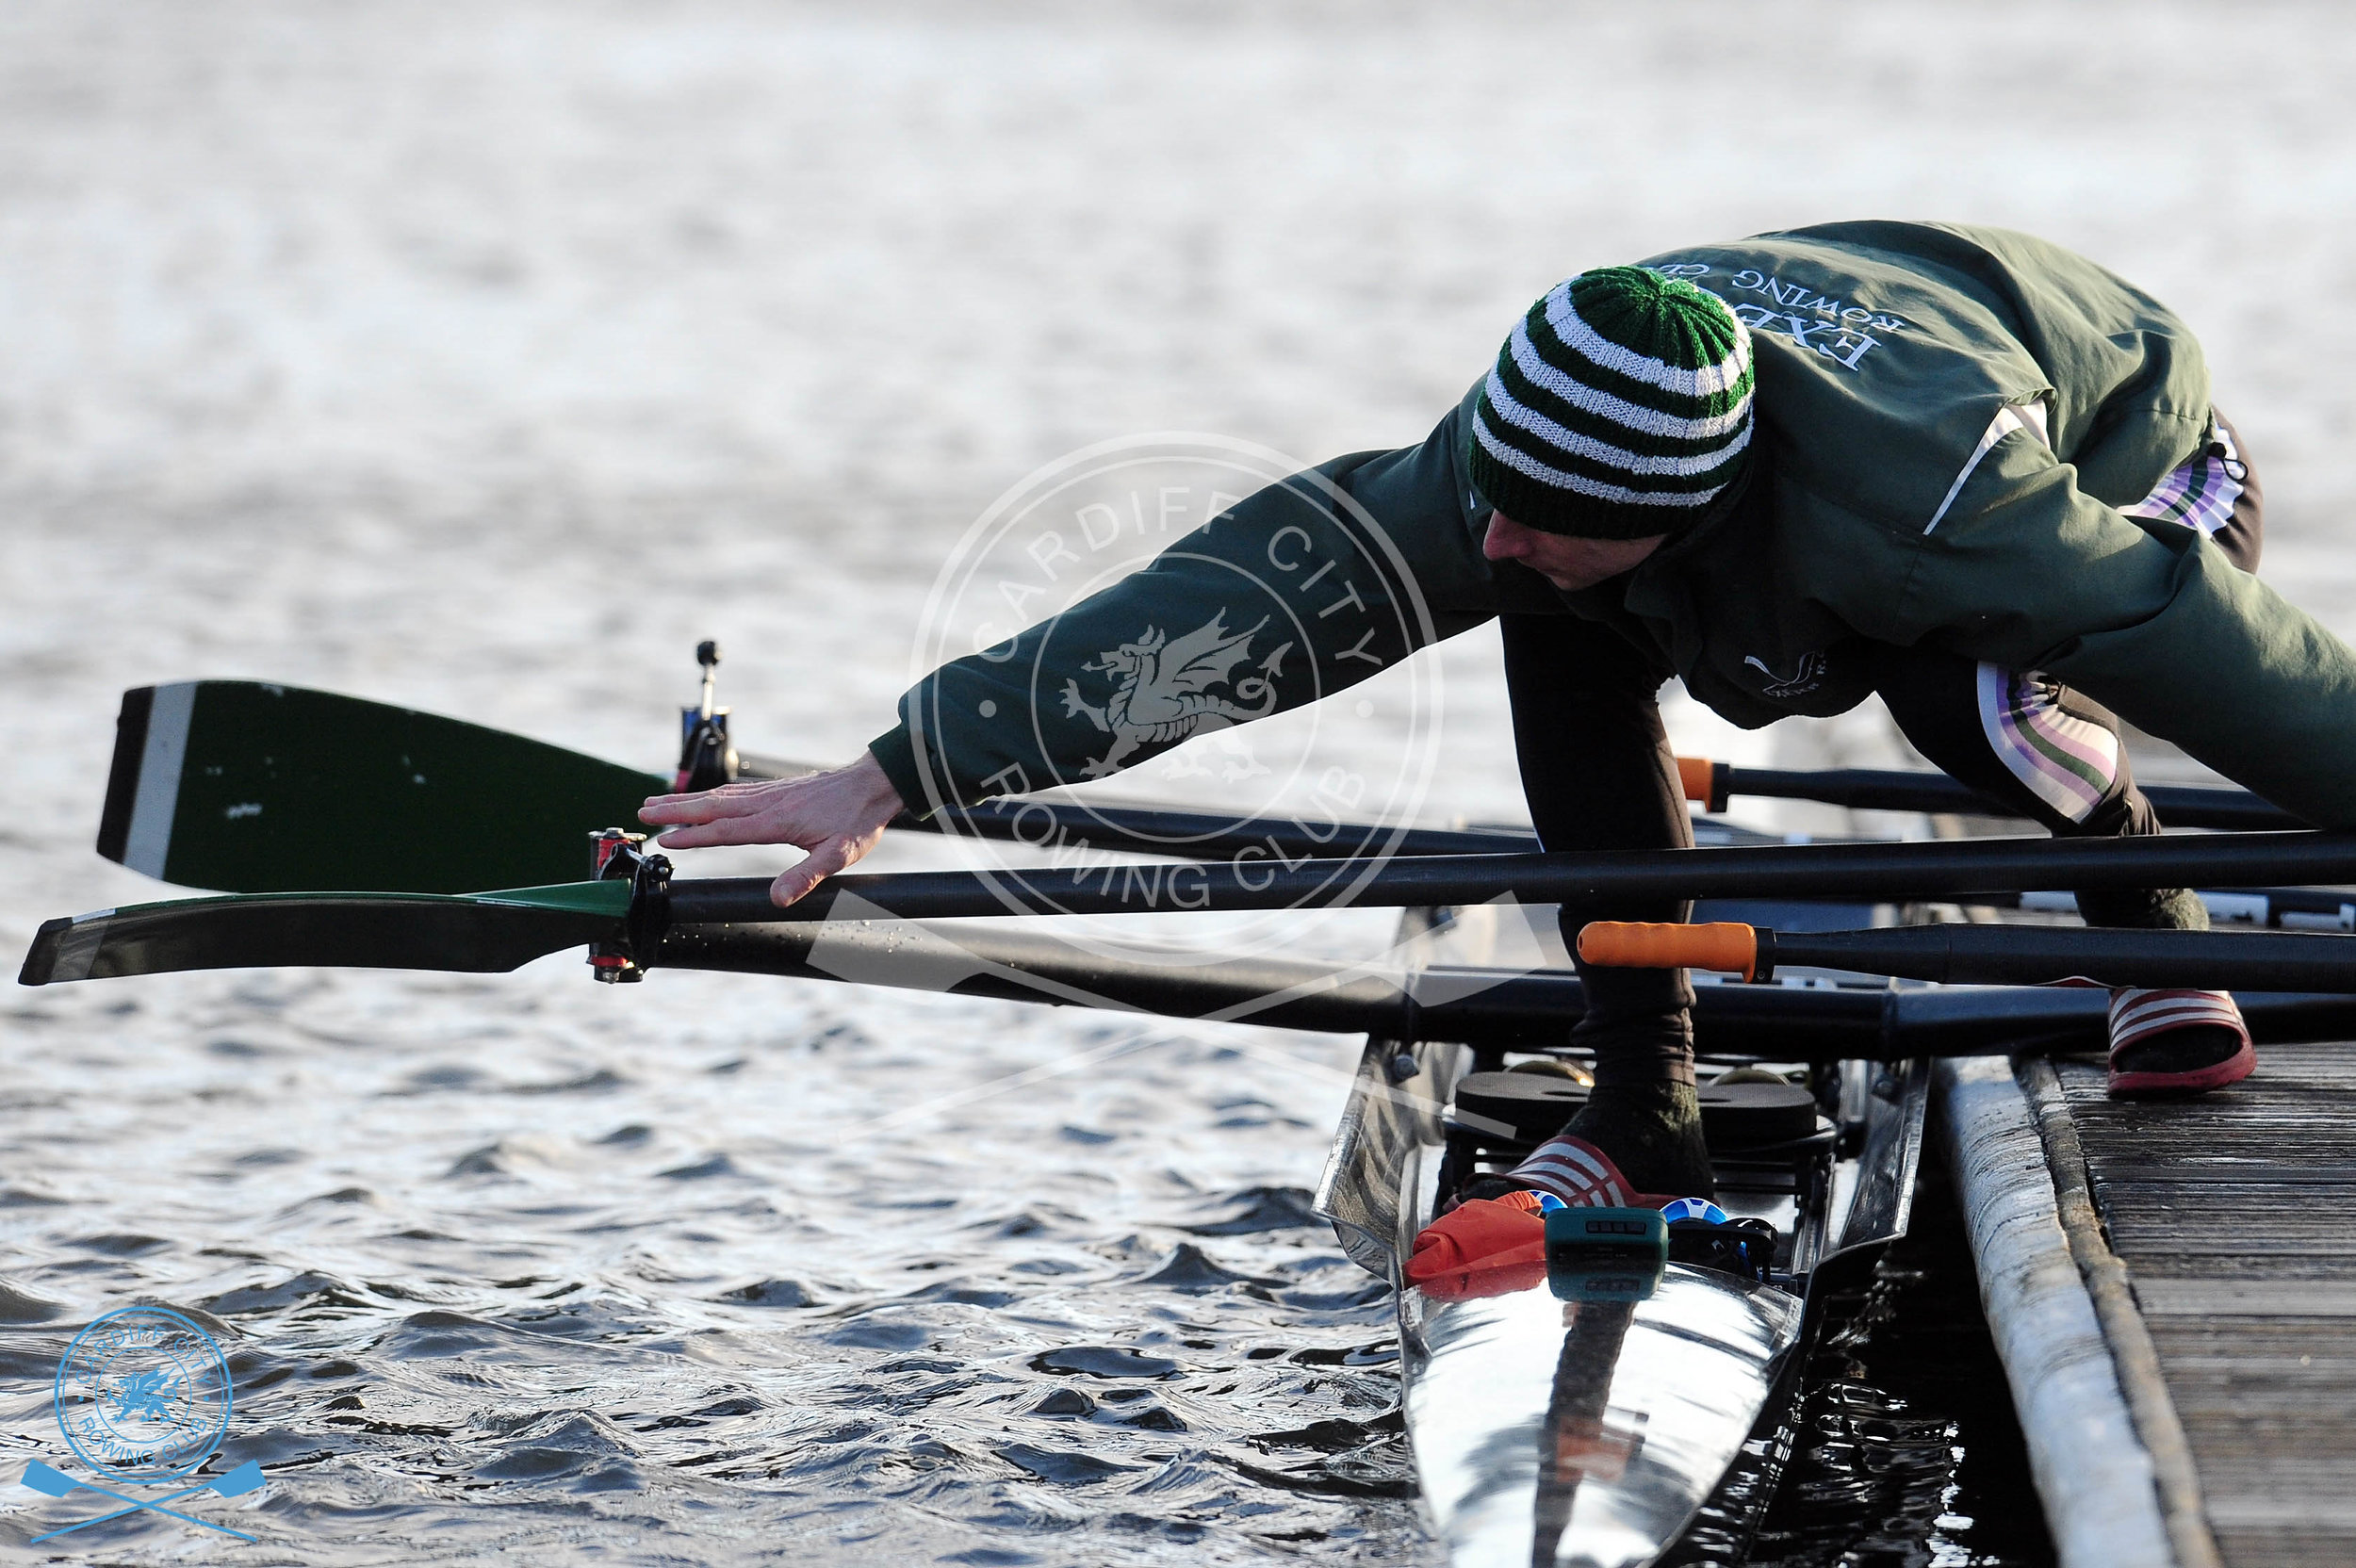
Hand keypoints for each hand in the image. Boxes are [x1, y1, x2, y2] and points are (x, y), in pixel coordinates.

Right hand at [638, 750, 906, 906]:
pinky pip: (733, 791)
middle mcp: (766, 804)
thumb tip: (777, 899)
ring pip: (718, 796)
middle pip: (711, 807)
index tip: (665, 840)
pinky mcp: (775, 790)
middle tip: (640, 812)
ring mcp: (769, 794)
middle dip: (674, 810)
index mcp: (776, 822)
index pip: (725, 831)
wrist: (875, 785)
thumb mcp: (838, 856)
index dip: (693, 836)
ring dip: (685, 800)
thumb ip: (806, 876)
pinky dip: (709, 794)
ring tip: (655, 802)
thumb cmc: (858, 821)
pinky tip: (701, 798)